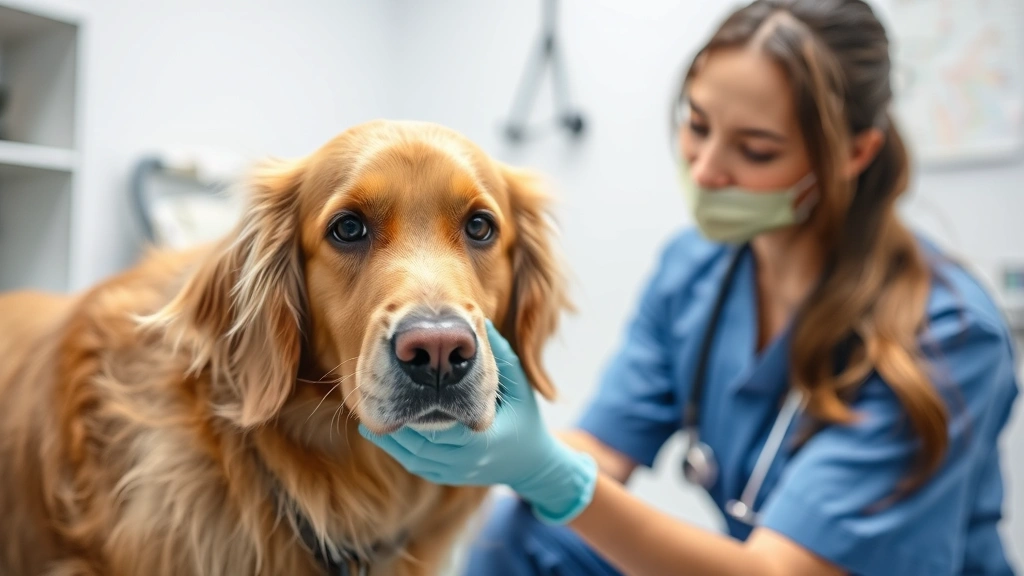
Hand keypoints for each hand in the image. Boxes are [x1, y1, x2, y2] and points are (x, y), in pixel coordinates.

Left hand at [358, 321, 596, 523]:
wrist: (532, 463)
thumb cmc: (526, 418)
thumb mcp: (520, 385)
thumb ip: (500, 355)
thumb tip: (480, 320)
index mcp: (484, 439)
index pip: (444, 428)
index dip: (418, 413)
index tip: (398, 392)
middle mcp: (468, 461)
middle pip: (423, 444)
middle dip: (398, 425)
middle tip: (374, 403)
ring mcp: (457, 473)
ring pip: (415, 458)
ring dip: (392, 441)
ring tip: (369, 420)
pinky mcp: (448, 478)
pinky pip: (417, 466)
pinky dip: (399, 452)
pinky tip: (384, 435)